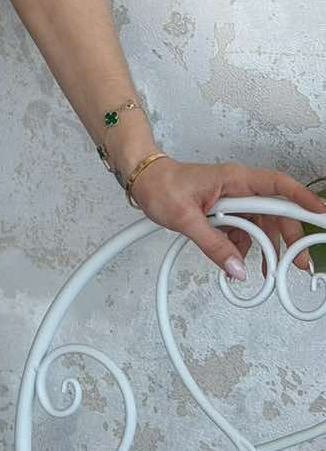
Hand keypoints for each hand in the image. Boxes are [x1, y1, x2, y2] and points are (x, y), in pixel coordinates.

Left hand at [127, 156, 325, 280]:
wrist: (142, 180)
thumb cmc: (160, 186)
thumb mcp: (184, 218)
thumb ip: (212, 243)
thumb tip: (236, 267)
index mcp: (234, 179)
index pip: (278, 185)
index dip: (302, 199)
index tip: (320, 215)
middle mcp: (238, 188)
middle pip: (274, 212)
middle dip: (289, 237)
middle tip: (298, 262)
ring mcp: (233, 200)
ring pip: (261, 224)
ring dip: (266, 247)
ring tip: (268, 270)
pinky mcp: (225, 211)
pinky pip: (244, 230)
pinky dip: (244, 247)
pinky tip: (239, 262)